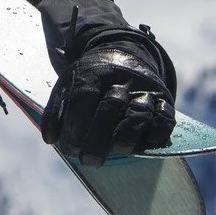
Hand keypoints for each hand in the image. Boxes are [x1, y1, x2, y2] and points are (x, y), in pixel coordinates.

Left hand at [42, 35, 175, 165]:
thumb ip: (55, 110)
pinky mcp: (164, 99)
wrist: (123, 54)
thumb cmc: (89, 79)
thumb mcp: (67, 84)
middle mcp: (119, 80)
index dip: (75, 128)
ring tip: (118, 151)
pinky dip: (158, 132)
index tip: (70, 150)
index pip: (82, 100)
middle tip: (89, 160)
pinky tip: (145, 143)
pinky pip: (166, 117)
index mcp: (92, 74)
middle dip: (98, 140)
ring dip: (127, 136)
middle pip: (110, 108)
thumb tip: (49, 139)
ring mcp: (143, 89)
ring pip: (139, 112)